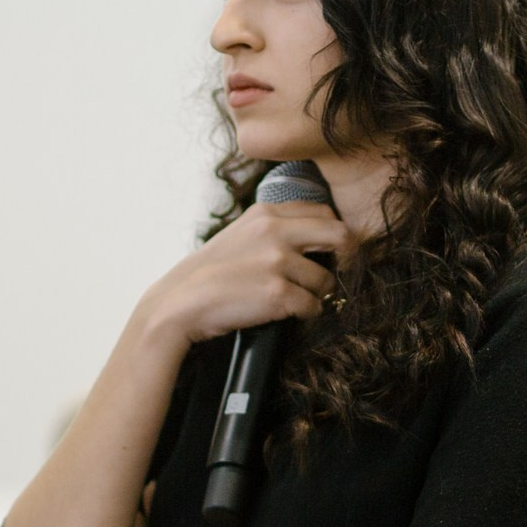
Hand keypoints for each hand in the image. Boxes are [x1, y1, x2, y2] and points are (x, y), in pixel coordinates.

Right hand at [137, 197, 358, 349]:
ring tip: (295, 300)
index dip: (333, 232)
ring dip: (317, 294)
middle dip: (346, 257)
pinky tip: (288, 314)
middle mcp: (275, 231)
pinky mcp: (278, 294)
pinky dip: (306, 314)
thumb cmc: (212, 273)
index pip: (324, 211)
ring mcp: (277, 262)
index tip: (330, 251)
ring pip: (327, 280)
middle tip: (336, 275)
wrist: (181, 303)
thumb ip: (275, 227)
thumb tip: (317, 232)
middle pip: (340, 235)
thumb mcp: (242, 234)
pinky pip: (314, 306)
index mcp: (266, 213)